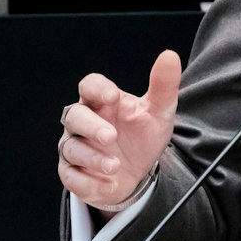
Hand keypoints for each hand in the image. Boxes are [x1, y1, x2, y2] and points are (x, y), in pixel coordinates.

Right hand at [57, 49, 181, 210]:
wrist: (139, 173)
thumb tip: (169, 56)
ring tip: (115, 166)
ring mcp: (74, 147)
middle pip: (74, 116)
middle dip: (91, 126)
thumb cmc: (143, 136)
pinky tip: (109, 185)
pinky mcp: (73, 173)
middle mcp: (83, 123)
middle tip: (111, 136)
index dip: (97, 88)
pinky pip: (72, 177)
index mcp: (101, 102)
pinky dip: (89, 183)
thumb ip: (163, 86)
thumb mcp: (159, 112)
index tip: (112, 95)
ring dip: (92, 158)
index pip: (89, 86)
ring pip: (71, 149)